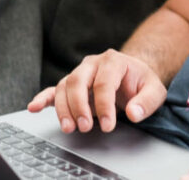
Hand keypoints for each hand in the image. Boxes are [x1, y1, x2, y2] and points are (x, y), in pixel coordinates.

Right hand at [26, 49, 166, 133]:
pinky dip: (43, 98)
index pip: (104, 82)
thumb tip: (133, 113)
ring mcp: (80, 72)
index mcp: (114, 61)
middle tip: (85, 127)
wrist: (133, 75)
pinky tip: (34, 107)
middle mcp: (93, 63)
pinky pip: (54, 89)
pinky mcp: (72, 84)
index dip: (104, 105)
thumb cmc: (141, 82)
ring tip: (69, 128)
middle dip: (79, 106)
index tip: (108, 125)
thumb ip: (146, 101)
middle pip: (78, 80)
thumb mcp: (154, 90)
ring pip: (65, 86)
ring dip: (64, 108)